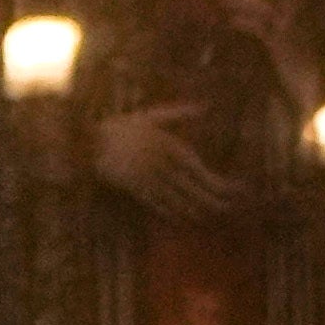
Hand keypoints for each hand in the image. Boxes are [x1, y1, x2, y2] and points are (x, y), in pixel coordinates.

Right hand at [90, 98, 249, 220]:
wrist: (87, 143)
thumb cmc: (118, 127)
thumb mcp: (150, 116)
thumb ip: (179, 113)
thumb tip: (206, 107)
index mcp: (170, 147)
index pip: (201, 171)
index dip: (221, 183)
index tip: (237, 189)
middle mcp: (163, 167)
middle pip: (194, 190)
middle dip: (213, 201)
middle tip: (231, 209)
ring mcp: (149, 181)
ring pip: (178, 200)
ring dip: (196, 210)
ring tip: (211, 216)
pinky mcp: (135, 190)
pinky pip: (158, 205)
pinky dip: (172, 212)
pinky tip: (183, 218)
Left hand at [198, 0, 301, 51]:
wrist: (313, 64)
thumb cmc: (301, 33)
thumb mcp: (298, 8)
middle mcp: (297, 6)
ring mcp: (288, 23)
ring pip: (263, 6)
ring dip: (241, 0)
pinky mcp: (279, 42)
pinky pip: (259, 28)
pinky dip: (244, 22)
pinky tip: (232, 20)